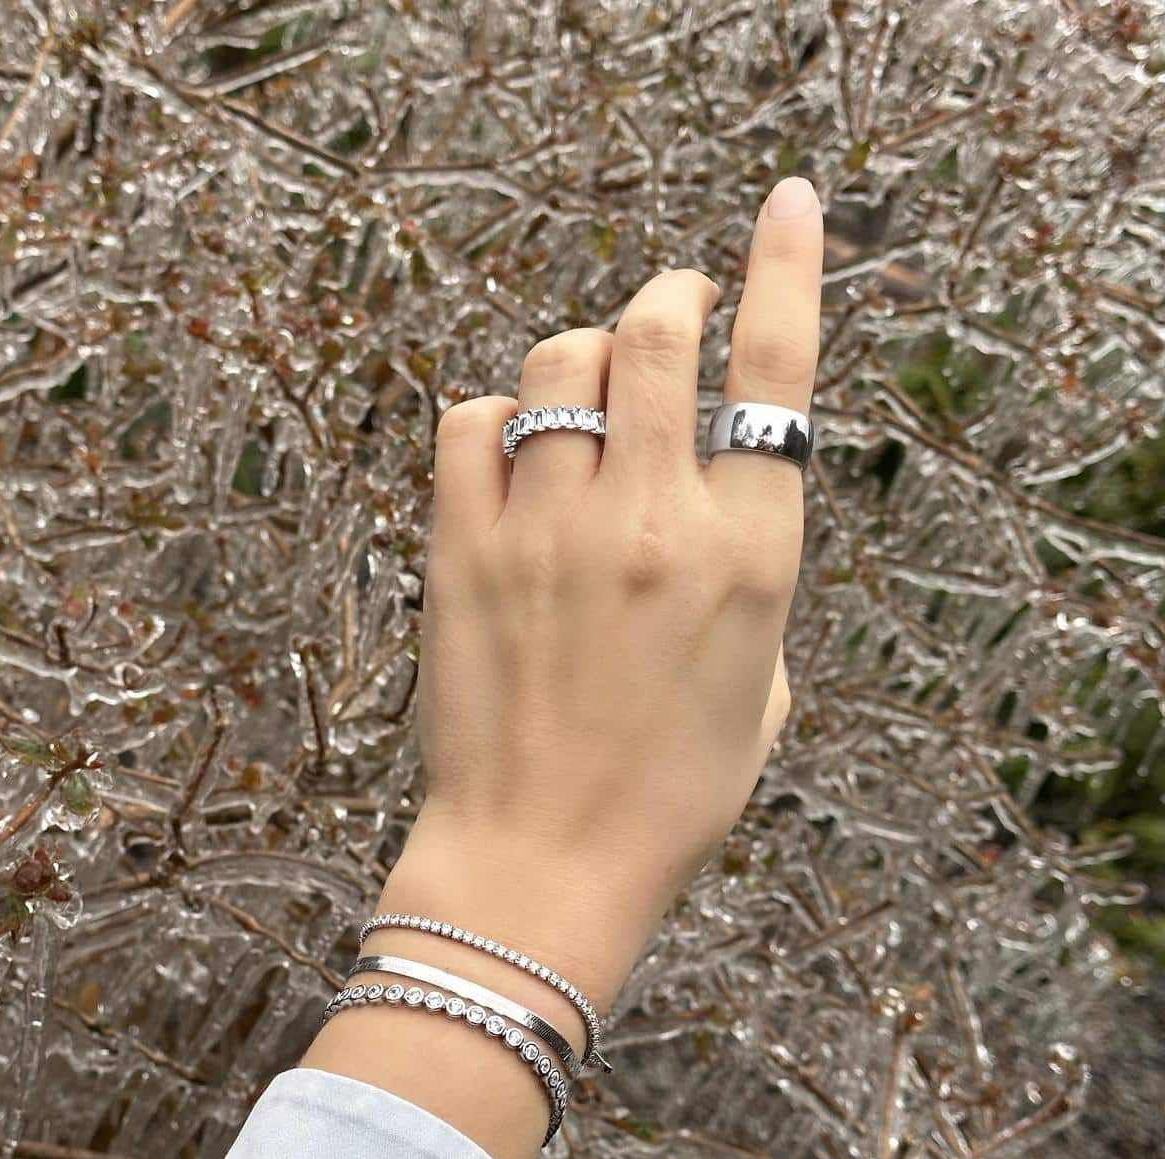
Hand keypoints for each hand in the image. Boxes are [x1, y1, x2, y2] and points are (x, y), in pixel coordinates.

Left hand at [389, 176, 823, 1008]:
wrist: (542, 861)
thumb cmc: (668, 795)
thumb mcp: (760, 691)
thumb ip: (751, 577)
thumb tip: (720, 499)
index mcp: (748, 555)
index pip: (780, 373)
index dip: (789, 267)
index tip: (788, 204)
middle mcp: (651, 521)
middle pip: (658, 329)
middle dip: (670, 292)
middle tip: (671, 304)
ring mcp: (548, 529)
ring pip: (559, 358)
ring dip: (583, 350)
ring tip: (587, 389)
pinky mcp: (462, 551)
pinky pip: (469, 424)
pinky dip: (492, 418)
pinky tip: (507, 456)